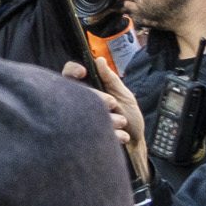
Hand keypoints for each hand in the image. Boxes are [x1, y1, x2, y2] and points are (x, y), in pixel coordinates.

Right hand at [64, 60, 150, 177]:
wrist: (135, 145)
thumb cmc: (129, 118)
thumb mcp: (124, 95)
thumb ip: (111, 79)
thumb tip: (99, 60)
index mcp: (88, 89)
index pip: (69, 74)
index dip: (72, 71)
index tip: (83, 73)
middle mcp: (79, 103)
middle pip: (74, 92)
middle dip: (96, 97)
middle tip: (112, 103)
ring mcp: (78, 119)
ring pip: (79, 113)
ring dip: (106, 117)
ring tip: (121, 122)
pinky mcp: (81, 136)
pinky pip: (86, 132)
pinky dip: (110, 132)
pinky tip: (121, 134)